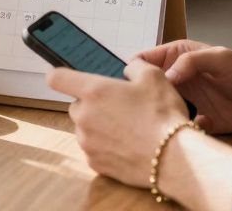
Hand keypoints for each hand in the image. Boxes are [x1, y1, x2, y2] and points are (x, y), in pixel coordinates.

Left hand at [46, 60, 189, 187]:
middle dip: (91, 104)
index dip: (59, 74)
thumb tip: (127, 70)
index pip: (56, 78)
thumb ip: (134, 66)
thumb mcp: (154, 76)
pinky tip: (127, 144)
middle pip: (75, 105)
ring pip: (85, 128)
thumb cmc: (163, 115)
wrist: (175, 157)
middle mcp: (84, 117)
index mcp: (93, 91)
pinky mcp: (95, 163)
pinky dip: (105, 146)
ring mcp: (88, 143)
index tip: (65, 76)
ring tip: (127, 127)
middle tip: (117, 105)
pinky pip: (93, 149)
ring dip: (98, 126)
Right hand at [137, 40, 231, 133]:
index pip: (143, 60)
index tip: (131, 84)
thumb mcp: (221, 58)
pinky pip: (177, 127)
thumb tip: (166, 75)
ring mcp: (185, 101)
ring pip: (158, 110)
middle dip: (141, 97)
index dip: (133, 71)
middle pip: (146, 88)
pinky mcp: (194, 122)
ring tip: (163, 119)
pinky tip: (193, 126)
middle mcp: (177, 79)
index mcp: (177, 57)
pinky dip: (179, 129)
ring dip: (158, 115)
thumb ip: (192, 61)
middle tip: (140, 107)